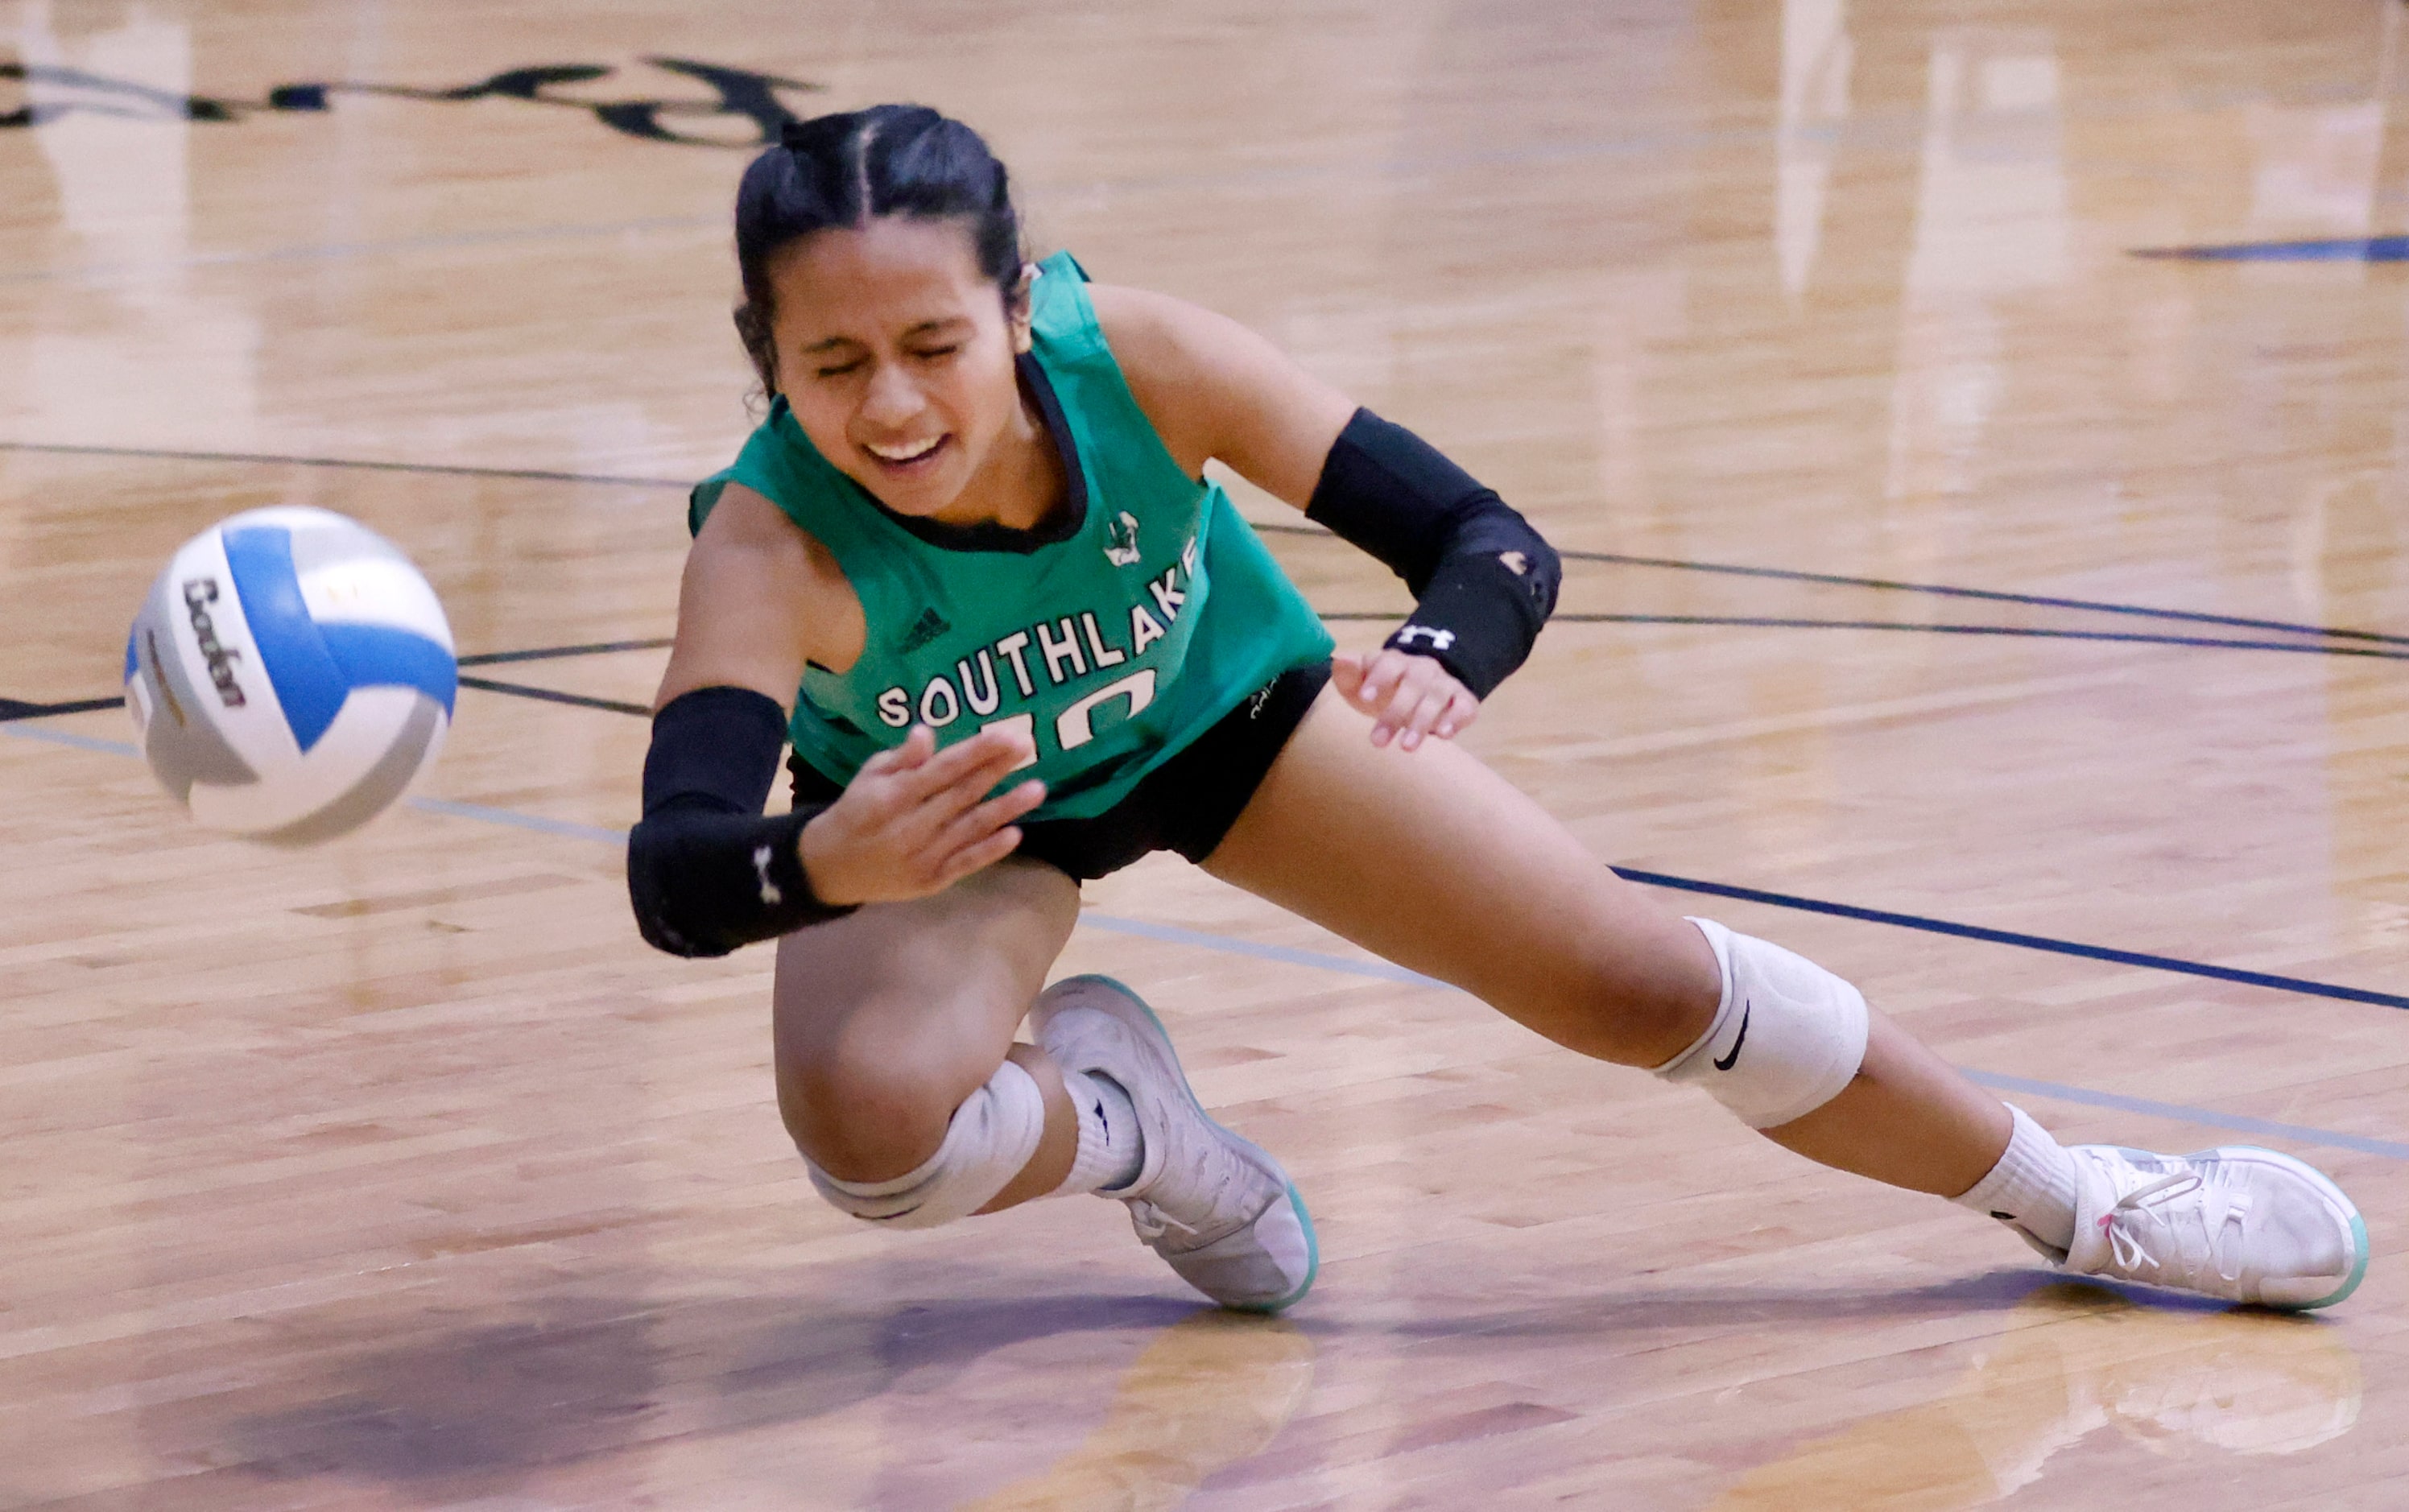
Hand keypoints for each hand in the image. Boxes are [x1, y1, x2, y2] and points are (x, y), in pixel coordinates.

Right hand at [798, 724, 1045, 904]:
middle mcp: (910, 825)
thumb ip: (901, 759)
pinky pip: (965, 863)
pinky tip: (1015, 833)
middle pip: (962, 794)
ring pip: (971, 828)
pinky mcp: (930, 880)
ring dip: (1006, 808)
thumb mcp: (868, 777)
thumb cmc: (856, 811)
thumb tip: (927, 732)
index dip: (978, 751)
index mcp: (894, 795)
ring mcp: (922, 856)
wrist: (832, 868)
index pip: (944, 768)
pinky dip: (990, 849)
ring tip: (1038, 788)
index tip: (1008, 735)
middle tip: (1029, 747)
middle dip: (998, 769)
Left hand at [1331, 649, 1479, 750]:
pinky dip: (1456, 719)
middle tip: (1377, 742)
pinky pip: (1465, 706)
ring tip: (1406, 747)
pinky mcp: (1463, 701)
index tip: (1364, 698)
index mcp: (1395, 662)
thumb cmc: (1382, 691)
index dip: (1378, 679)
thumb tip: (1341, 660)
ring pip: (1437, 696)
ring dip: (1422, 721)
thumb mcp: (1359, 685)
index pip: (1388, 663)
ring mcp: (1444, 684)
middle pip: (1413, 684)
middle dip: (1396, 713)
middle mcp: (1422, 669)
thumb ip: (1349, 675)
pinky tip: (1444, 735)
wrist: (1419, 692)